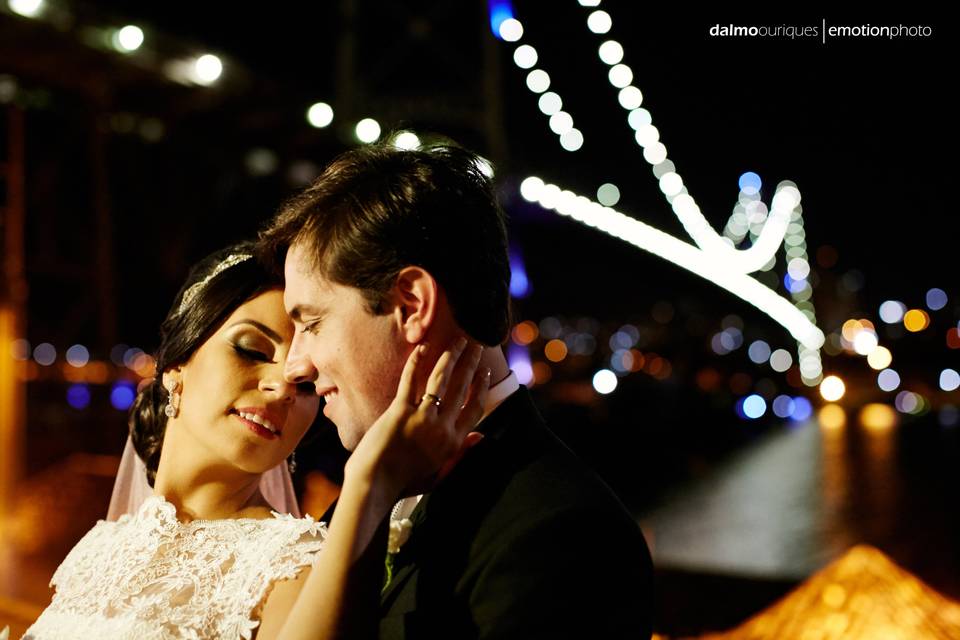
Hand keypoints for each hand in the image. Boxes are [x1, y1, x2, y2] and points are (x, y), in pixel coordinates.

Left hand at [345, 337, 490, 497]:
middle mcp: (442, 428)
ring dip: (451, 356)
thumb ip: (461, 454)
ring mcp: (421, 418)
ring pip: (441, 379)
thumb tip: (481, 437)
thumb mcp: (439, 474)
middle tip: (476, 346)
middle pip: (462, 387)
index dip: (482, 387)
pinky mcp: (399, 411)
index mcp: (453, 443)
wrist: (374, 485)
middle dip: (471, 363)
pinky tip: (423, 348)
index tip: (485, 373)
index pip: (475, 408)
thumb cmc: (403, 483)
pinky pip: (411, 380)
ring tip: (458, 341)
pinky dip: (416, 362)